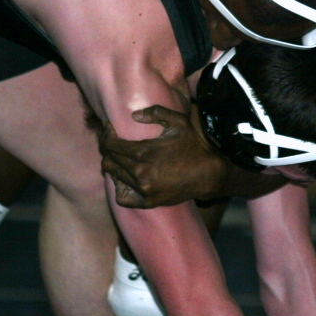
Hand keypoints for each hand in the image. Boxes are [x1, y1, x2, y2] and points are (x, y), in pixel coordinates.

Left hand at [101, 105, 228, 208]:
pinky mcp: (148, 202)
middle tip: (115, 143)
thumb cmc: (193, 146)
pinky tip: (125, 179)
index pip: (110, 145)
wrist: (208, 175)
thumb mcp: (179, 121)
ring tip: (121, 159)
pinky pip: (122, 197)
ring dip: (114, 166)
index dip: (106, 135)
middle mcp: (140, 172)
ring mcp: (143, 189)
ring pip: (114, 176)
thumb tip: (134, 116)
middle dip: (109, 149)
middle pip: (109, 160)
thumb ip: (156, 113)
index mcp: (144, 151)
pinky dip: (119, 188)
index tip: (110, 131)